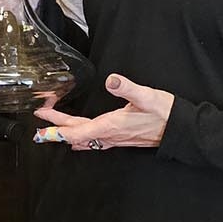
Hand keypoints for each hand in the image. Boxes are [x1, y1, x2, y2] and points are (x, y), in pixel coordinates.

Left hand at [34, 74, 173, 150]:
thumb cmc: (165, 113)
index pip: (77, 130)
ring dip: (67, 132)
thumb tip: (111, 80)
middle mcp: (110, 135)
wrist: (182, 130)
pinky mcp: (121, 138)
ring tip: (51, 128)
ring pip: (85, 137)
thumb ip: (128, 88)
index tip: (41, 128)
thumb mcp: (147, 96)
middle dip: (56, 126)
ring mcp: (115, 138)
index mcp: (111, 125)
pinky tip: (79, 140)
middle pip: (77, 133)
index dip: (57, 129)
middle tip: (39, 118)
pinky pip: (95, 141)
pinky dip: (82, 138)